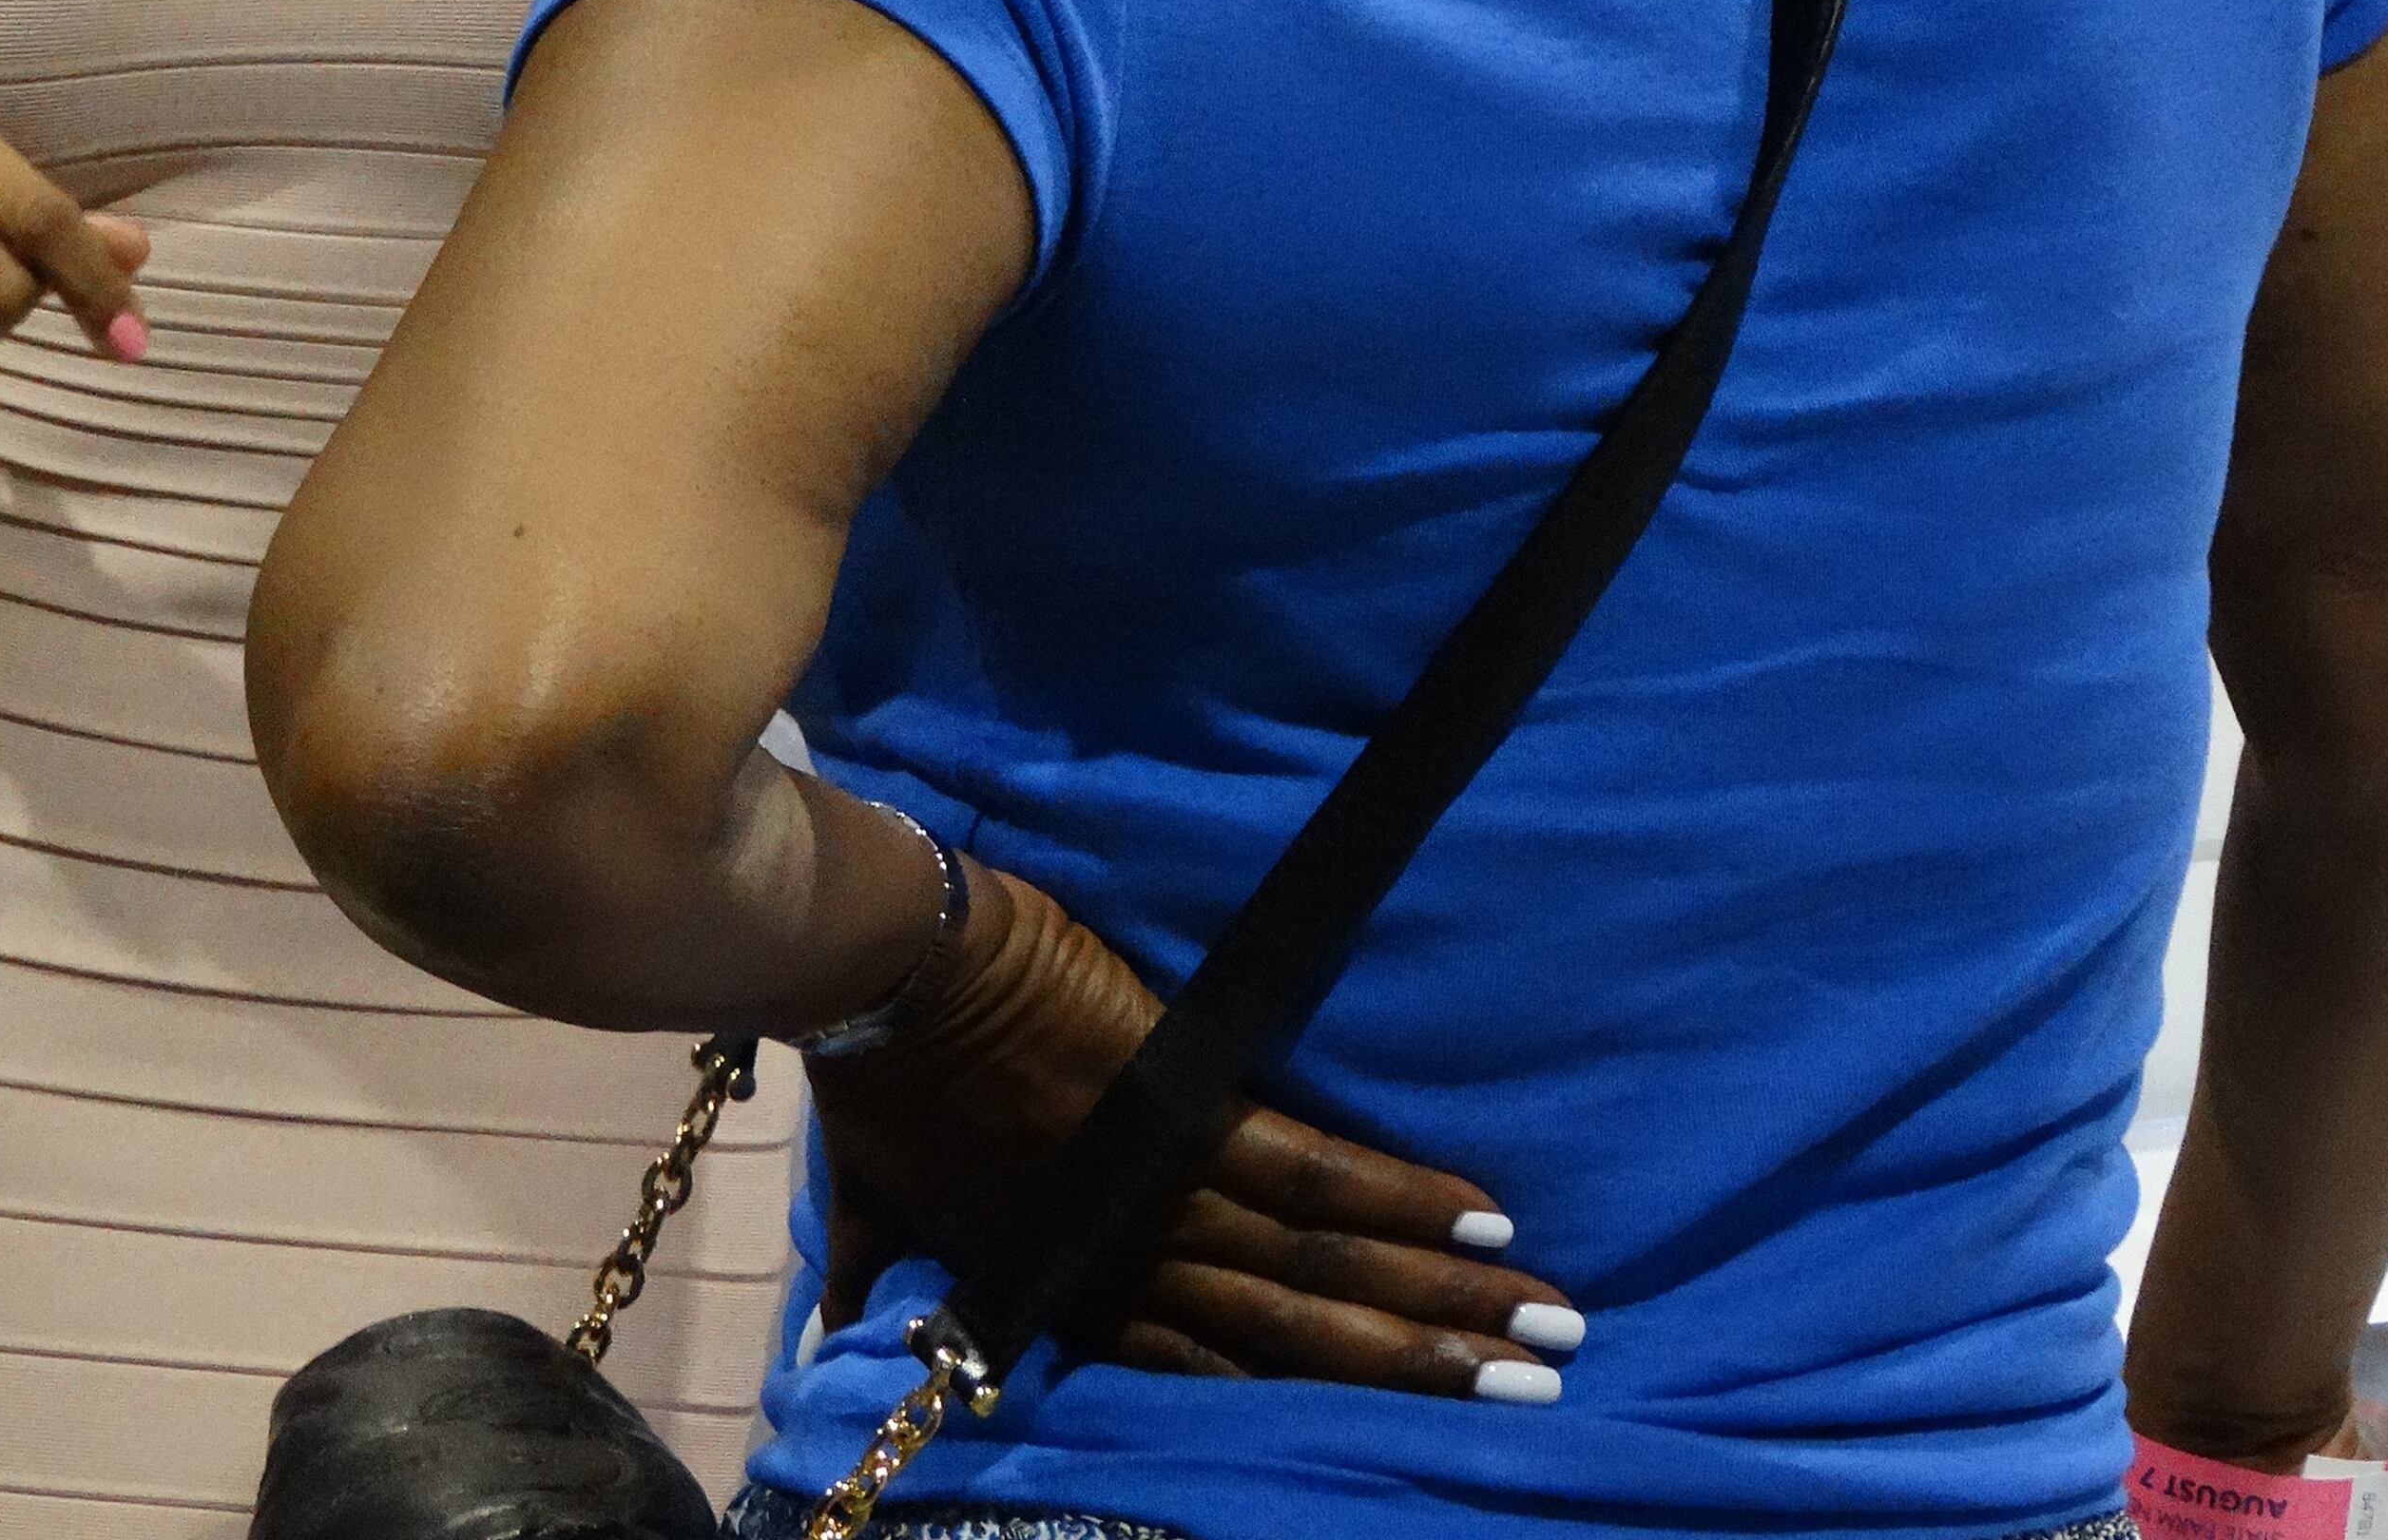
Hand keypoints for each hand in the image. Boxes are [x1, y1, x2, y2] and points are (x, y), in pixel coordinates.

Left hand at [810, 858, 1582, 1397]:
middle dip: (1420, 1366)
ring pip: (1323, 1264)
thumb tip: (846, 1347)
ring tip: (1541, 1318)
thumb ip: (883, 1289)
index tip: (1405, 1416)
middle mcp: (1132, 1261)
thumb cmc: (879, 1079)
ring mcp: (1164, 1187)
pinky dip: (1399, 1194)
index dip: (1311, 1398)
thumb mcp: (875, 1214)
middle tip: (1535, 1386)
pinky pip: (1311, 1164)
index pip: (1214, 1370)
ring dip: (1439, 1295)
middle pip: (1300, 1336)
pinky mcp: (1187, 1102)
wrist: (886, 971)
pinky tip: (1482, 1213)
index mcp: (1066, 1290)